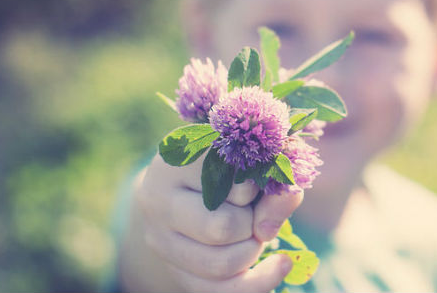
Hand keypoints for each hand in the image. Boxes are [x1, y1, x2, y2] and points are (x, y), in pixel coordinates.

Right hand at [123, 153, 302, 292]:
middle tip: (253, 209)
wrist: (196, 179)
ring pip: (220, 264)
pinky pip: (216, 291)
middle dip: (252, 224)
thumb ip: (275, 180)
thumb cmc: (235, 161)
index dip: (254, 186)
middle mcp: (157, 197)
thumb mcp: (259, 157)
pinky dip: (256, 283)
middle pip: (222, 228)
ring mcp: (158, 236)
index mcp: (178, 158)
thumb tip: (266, 232)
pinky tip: (279, 266)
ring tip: (254, 231)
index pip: (229, 182)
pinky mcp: (171, 266)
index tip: (251, 178)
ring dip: (252, 251)